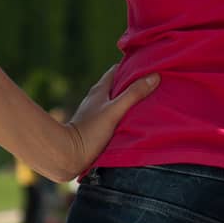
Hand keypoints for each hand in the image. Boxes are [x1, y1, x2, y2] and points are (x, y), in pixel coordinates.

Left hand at [49, 66, 158, 181]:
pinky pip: (114, 114)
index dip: (132, 67)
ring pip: (116, 100)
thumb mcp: (115, 110)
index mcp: (100, 89)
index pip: (117, 70)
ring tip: (148, 102)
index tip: (148, 67)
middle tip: (153, 85)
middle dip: (134, 84)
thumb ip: (133, 94)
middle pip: (118, 85)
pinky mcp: (96, 126)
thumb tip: (154, 76)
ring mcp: (96, 112)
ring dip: (129, 100)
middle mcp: (97, 98)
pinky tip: (134, 120)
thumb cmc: (90, 131)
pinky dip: (124, 113)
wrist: (69, 155)